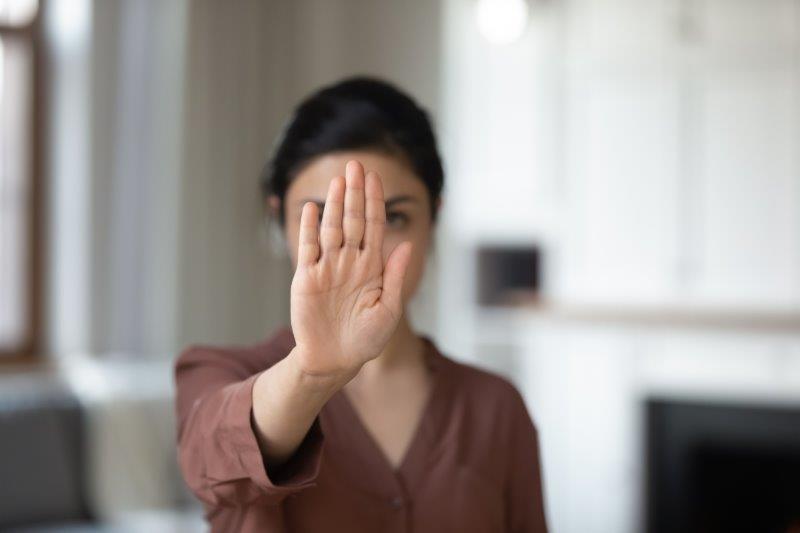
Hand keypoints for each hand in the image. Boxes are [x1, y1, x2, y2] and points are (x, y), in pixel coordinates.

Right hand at [289, 160, 412, 379]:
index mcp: (372, 267)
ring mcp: (327, 267)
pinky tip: (313, 208)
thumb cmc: (366, 340)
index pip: (373, 226)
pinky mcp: (306, 278)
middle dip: (355, 193)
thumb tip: (406, 245)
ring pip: (331, 228)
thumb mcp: (388, 310)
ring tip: (338, 179)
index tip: (375, 177)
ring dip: (334, 204)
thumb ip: (396, 276)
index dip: (374, 202)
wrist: (335, 361)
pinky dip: (309, 228)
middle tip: (356, 165)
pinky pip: (308, 248)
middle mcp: (350, 261)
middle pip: (352, 219)